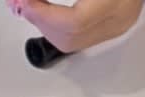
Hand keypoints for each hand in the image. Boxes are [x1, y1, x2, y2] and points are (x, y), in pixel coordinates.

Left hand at [11, 0, 142, 52]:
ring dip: (46, 27)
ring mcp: (116, 26)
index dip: (45, 15)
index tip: (27, 3)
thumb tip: (27, 2)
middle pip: (71, 39)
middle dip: (41, 23)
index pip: (76, 22)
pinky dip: (57, 28)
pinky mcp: (112, 26)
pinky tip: (48, 12)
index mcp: (114, 2)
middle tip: (25, 4)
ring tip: (34, 7)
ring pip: (72, 43)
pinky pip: (79, 38)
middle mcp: (119, 19)